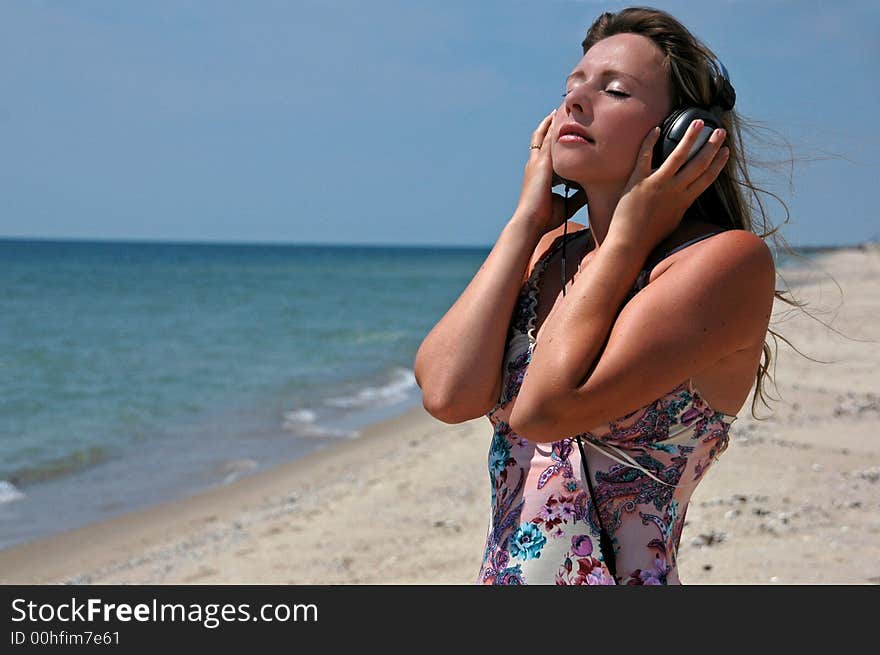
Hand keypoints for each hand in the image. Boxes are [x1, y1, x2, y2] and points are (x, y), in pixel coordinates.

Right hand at [513, 109, 587, 235]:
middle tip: (557, 111)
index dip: (549, 140)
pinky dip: (553, 128)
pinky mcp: (542, 164)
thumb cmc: (545, 218)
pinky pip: (548, 140)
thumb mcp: (565, 203)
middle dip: (548, 125)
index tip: (558, 130)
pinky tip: (561, 117)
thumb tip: (589, 191)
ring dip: (551, 122)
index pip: (543, 152)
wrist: (531, 221)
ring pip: (543, 135)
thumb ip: (576, 195)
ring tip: (560, 108)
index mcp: (538, 174)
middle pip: (539, 138)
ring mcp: (536, 163)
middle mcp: (534, 165)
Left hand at [609, 119, 729, 252]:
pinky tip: (657, 129)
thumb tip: (686, 197)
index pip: (707, 178)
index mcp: (685, 201)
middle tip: (719, 131)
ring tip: (697, 122)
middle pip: (699, 163)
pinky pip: (645, 156)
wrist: (630, 244)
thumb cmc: (650, 236)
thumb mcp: (673, 221)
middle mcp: (674, 190)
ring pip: (678, 155)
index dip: (718, 162)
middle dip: (711, 145)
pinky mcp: (638, 181)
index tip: (726, 150)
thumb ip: (681, 205)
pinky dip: (650, 141)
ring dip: (689, 137)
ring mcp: (657, 184)